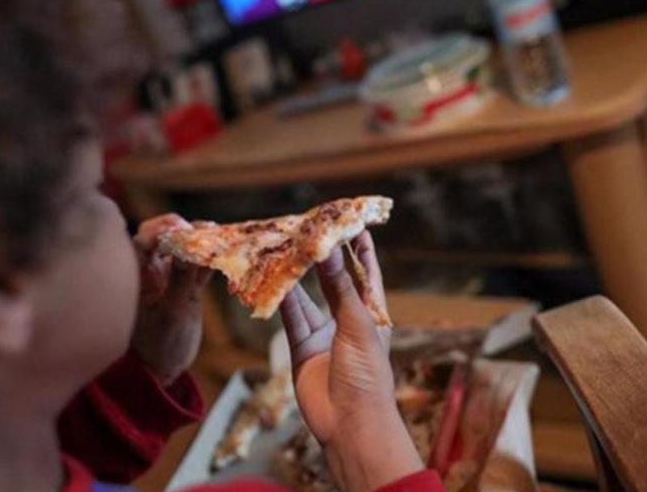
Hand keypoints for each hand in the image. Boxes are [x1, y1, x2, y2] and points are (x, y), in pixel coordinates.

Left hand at [131, 214, 212, 385]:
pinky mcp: (185, 285)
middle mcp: (149, 269)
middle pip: (167, 236)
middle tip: (209, 233)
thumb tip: (189, 249)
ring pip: (186, 248)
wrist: (163, 369)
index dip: (165, 227)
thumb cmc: (158, 345)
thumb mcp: (172, 313)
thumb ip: (181, 280)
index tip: (187, 230)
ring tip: (222, 240)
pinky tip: (226, 253)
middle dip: (189, 231)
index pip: (145, 237)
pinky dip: (212, 258)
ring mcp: (168, 276)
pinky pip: (199, 265)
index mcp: (136, 273)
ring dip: (204, 243)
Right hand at [280, 232, 422, 491]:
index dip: (360, 247)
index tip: (350, 220)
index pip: (366, 273)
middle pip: (333, 282)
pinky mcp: (302, 349)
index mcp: (373, 315)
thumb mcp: (356, 326)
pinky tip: (273, 280)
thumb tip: (330, 249)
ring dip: (296, 277)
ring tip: (283, 248)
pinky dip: (282, 300)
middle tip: (306, 229)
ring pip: (307, 298)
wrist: (350, 426)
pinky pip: (291, 319)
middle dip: (321, 258)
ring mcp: (324, 336)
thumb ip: (339, 288)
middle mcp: (348, 322)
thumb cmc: (367, 376)